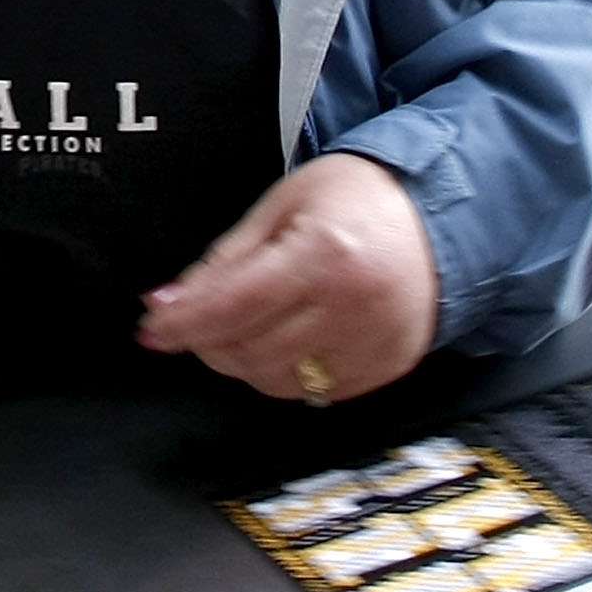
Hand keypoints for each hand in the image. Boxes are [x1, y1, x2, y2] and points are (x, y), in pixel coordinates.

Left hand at [137, 152, 437, 404]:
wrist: (438, 212)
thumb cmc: (358, 198)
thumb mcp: (281, 207)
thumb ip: (224, 262)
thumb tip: (168, 303)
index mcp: (323, 255)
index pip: (233, 307)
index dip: (183, 324)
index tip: (152, 330)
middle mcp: (353, 307)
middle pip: (250, 352)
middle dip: (208, 342)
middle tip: (197, 320)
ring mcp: (375, 344)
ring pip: (279, 383)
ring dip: (245, 362)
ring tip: (245, 326)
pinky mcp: (388, 368)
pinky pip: (317, 393)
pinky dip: (289, 373)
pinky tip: (288, 339)